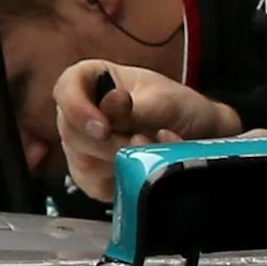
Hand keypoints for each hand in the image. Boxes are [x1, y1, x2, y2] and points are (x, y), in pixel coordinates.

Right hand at [53, 61, 239, 201]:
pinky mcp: (95, 175)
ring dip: (120, 162)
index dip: (77, 109)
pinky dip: (122, 181)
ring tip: (150, 152)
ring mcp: (85, 146)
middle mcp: (82, 113)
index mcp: (92, 80)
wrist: (200, 137)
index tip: (103, 128)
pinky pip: (94, 185)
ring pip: (82, 161)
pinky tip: (142, 171)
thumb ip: (133, 107)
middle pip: (71, 132)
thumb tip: (110, 107)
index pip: (66, 90)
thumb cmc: (180, 108)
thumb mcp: (163, 100)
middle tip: (141, 143)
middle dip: (109, 144)